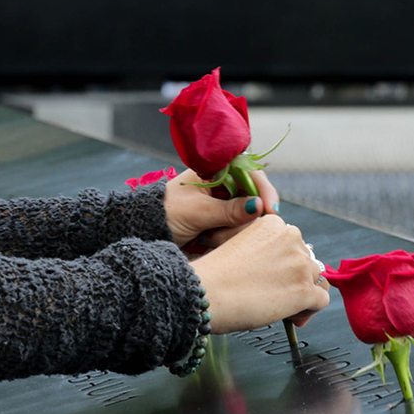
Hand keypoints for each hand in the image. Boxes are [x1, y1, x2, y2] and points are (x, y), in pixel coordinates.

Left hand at [165, 168, 279, 248]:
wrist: (143, 233)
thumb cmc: (163, 214)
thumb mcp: (196, 212)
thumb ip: (228, 211)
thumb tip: (259, 206)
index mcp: (213, 171)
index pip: (249, 173)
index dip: (263, 189)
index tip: (270, 209)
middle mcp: (221, 186)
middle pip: (253, 196)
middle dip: (250, 214)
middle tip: (247, 230)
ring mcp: (221, 205)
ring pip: (247, 216)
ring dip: (237, 229)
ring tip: (213, 237)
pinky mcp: (219, 223)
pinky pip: (236, 229)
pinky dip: (230, 237)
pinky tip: (213, 242)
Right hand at [189, 214, 330, 332]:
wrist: (206, 293)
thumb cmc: (213, 274)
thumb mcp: (234, 244)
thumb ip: (258, 246)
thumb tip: (269, 262)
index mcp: (273, 224)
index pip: (293, 243)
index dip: (284, 263)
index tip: (272, 277)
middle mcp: (291, 238)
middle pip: (306, 260)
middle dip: (294, 278)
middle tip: (274, 294)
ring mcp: (300, 264)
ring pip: (316, 279)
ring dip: (302, 293)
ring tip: (283, 308)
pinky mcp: (305, 290)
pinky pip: (321, 300)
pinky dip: (309, 310)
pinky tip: (291, 316)